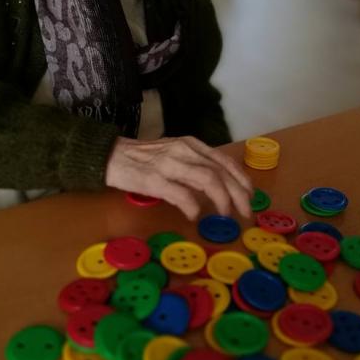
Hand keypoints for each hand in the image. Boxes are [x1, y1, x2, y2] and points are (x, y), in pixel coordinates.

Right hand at [105, 135, 253, 220]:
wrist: (109, 155)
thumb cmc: (142, 158)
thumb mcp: (173, 154)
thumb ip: (194, 166)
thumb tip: (218, 187)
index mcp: (190, 144)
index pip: (224, 160)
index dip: (241, 179)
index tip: (250, 195)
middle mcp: (183, 150)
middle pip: (220, 172)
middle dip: (238, 194)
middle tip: (245, 212)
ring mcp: (168, 164)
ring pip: (207, 180)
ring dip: (222, 200)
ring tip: (225, 214)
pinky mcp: (153, 179)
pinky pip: (181, 194)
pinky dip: (192, 206)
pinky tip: (194, 215)